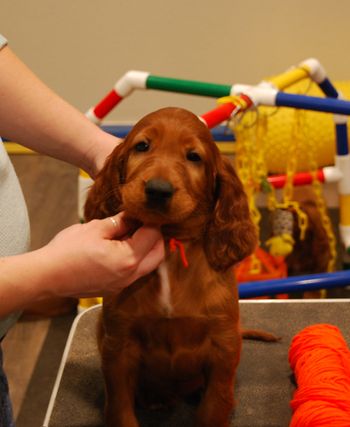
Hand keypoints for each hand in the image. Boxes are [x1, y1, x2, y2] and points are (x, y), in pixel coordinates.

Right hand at [40, 212, 163, 297]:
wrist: (47, 275)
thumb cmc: (67, 250)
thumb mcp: (96, 228)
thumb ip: (120, 222)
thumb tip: (134, 215)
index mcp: (128, 259)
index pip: (153, 236)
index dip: (151, 220)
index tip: (144, 211)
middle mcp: (130, 276)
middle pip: (158, 254)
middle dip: (155, 236)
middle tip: (143, 222)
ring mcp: (122, 285)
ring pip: (148, 265)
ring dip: (146, 248)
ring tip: (130, 232)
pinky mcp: (114, 288)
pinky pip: (134, 272)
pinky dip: (134, 258)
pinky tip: (121, 246)